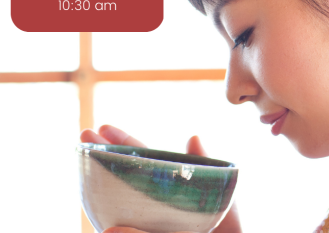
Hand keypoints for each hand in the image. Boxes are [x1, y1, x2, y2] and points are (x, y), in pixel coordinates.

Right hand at [81, 126, 242, 232]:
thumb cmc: (224, 224)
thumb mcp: (220, 193)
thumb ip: (206, 166)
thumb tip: (193, 137)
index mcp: (166, 183)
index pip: (141, 158)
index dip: (123, 142)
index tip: (103, 127)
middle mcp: (148, 203)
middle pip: (120, 176)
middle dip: (101, 155)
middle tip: (84, 135)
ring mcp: (140, 221)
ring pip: (114, 204)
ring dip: (98, 186)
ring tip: (86, 167)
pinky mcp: (137, 232)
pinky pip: (122, 228)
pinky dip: (112, 224)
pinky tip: (107, 222)